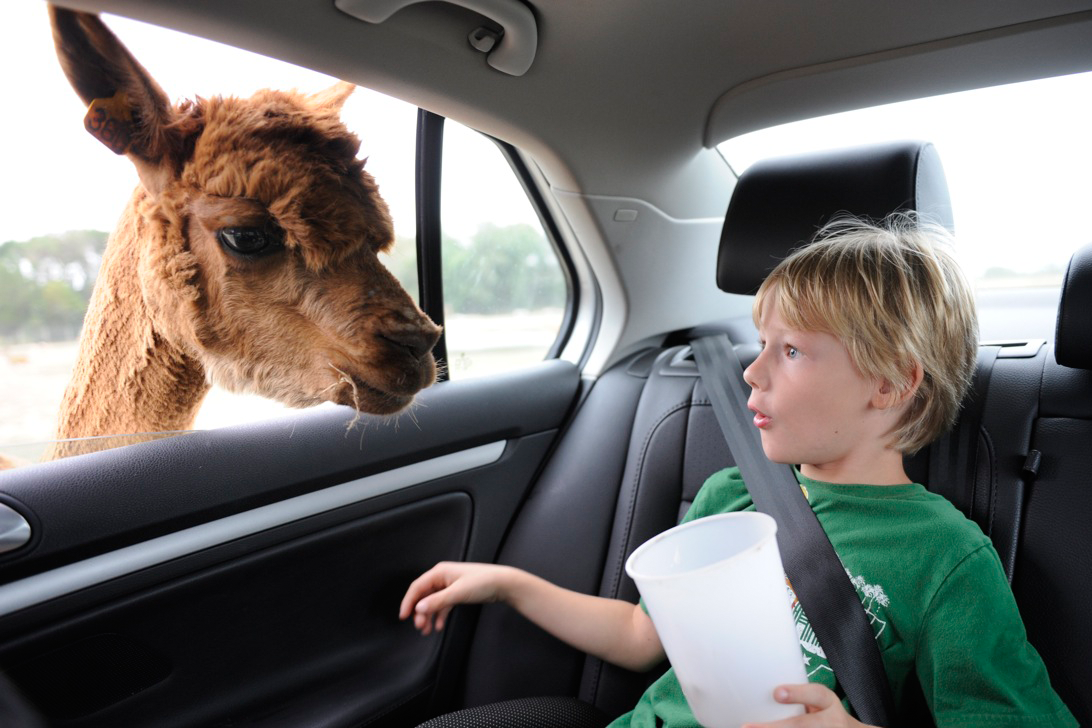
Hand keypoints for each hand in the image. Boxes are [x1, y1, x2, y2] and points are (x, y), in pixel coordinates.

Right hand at [399, 561, 513, 634]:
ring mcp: (449, 585)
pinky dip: (440, 615)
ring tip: (427, 630)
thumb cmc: (482, 582)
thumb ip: (437, 601)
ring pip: (432, 602)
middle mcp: (442, 577)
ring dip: (429, 616)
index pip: (417, 587)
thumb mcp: (457, 593)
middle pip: (424, 596)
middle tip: (420, 627)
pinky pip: (443, 605)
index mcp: (439, 572)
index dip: (408, 602)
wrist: (503, 583)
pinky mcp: (457, 592)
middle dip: (420, 612)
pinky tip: (439, 626)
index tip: (403, 616)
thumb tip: (418, 608)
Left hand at [741, 684, 876, 727]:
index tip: (776, 693)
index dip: (796, 693)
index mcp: (828, 702)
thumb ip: (799, 694)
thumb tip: (767, 692)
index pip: (816, 694)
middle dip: (776, 727)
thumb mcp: (819, 699)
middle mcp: (832, 722)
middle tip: (748, 726)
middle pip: (802, 725)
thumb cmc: (825, 712)